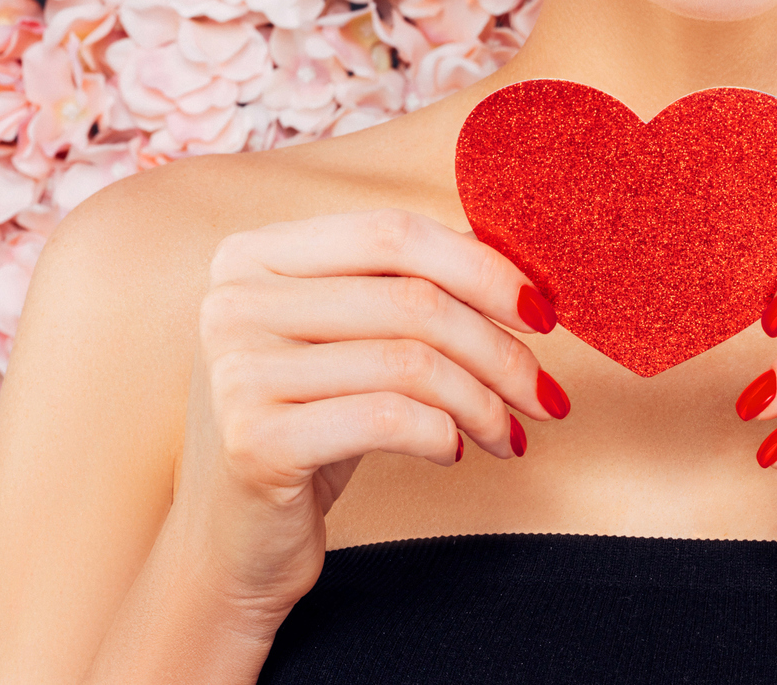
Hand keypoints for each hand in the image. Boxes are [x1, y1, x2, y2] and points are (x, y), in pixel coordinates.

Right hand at [172, 209, 569, 622]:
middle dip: (500, 350)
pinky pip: (388, 418)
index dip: (482, 267)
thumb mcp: (347, 338)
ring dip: (483, 402)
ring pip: (411, 362)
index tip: (542, 313)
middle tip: (544, 394)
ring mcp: (236, 371)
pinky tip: (455, 451)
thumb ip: (406, 283)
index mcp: (256, 254)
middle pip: (412, 300)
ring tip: (507, 433)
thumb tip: (521, 258)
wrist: (231, 541)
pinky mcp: (254, 441)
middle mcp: (234, 302)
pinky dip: (443, 433)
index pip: (393, 233)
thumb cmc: (309, 422)